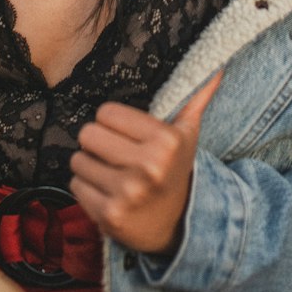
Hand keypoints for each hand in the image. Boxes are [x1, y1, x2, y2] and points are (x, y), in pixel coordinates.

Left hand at [70, 72, 221, 256]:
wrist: (177, 225)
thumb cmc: (175, 169)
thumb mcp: (188, 134)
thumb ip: (195, 98)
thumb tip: (216, 67)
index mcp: (166, 141)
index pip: (107, 112)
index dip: (112, 121)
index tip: (124, 133)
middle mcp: (148, 167)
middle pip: (88, 134)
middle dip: (97, 142)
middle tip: (113, 152)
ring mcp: (128, 194)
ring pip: (78, 160)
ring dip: (89, 165)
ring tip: (110, 172)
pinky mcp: (109, 216)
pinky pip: (75, 186)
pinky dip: (86, 188)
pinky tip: (106, 192)